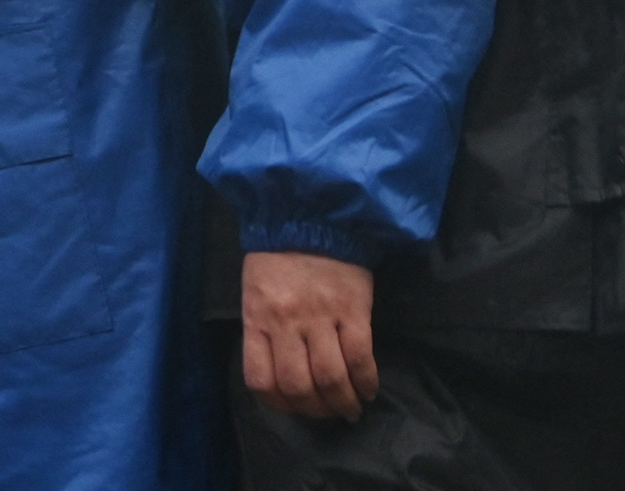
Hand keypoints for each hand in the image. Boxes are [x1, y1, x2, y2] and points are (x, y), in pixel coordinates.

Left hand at [241, 251, 377, 421]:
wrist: (312, 212)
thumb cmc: (278, 252)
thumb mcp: (256, 289)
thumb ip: (264, 328)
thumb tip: (280, 370)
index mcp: (258, 317)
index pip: (260, 380)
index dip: (279, 403)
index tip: (293, 405)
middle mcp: (286, 322)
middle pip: (299, 386)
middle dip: (315, 410)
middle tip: (328, 412)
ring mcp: (321, 316)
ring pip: (331, 378)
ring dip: (342, 402)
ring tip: (351, 408)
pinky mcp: (353, 309)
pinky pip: (360, 357)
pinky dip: (366, 381)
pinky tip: (368, 389)